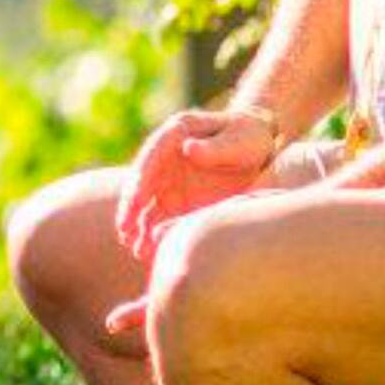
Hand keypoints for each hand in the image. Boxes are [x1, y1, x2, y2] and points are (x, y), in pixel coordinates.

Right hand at [113, 106, 283, 263]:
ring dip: (137, 226)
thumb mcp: (240, 137)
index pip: (152, 154)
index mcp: (176, 133)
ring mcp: (168, 179)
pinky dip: (151, 234)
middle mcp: (164, 157)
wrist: (260, 149)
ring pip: (145, 205)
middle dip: (131, 207)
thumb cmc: (250, 137)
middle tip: (124, 229)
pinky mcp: (175, 199)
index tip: (135, 198)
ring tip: (135, 248)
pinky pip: (158, 218)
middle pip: (141, 182)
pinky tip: (146, 251)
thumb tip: (188, 148)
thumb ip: (216, 146)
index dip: (142, 176)